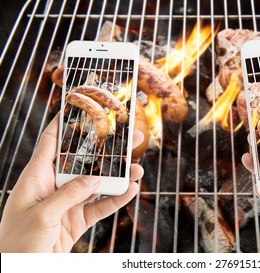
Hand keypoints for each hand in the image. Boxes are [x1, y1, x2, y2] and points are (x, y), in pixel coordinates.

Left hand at [0, 114, 143, 251]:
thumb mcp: (41, 216)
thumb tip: (94, 179)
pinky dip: (117, 199)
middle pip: (85, 160)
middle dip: (107, 148)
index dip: (66, 123)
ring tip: (137, 168)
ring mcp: (69, 202)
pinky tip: (130, 190)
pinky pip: (101, 206)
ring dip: (118, 175)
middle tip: (129, 136)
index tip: (84, 107)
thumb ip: (69, 195)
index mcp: (37, 177)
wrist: (21, 272)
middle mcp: (55, 185)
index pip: (52, 142)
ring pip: (98, 183)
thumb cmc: (17, 243)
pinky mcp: (78, 219)